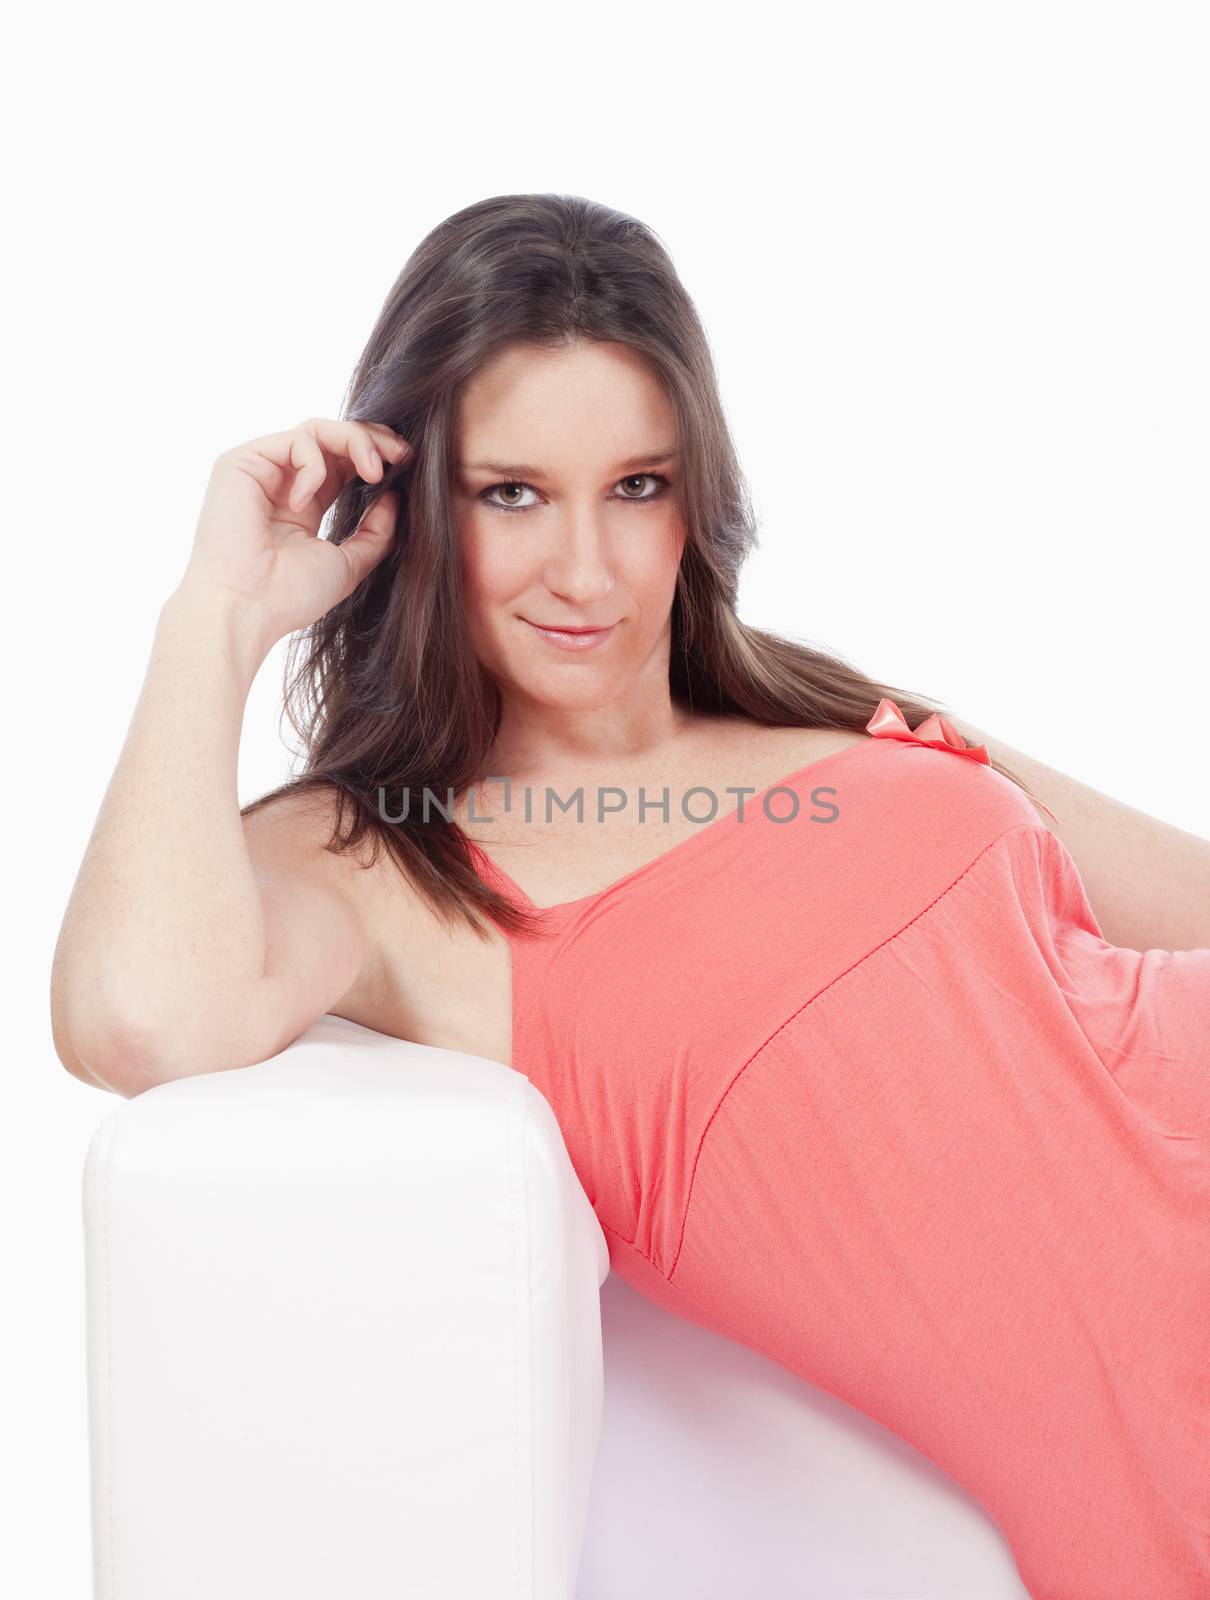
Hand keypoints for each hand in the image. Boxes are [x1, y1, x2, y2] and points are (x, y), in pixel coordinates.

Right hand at [174, 416, 410, 643]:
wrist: (246, 610)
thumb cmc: (288, 596)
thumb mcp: (348, 563)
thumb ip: (375, 532)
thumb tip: (395, 495)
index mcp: (305, 503)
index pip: (344, 462)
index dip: (377, 455)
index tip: (408, 463)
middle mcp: (282, 481)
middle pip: (333, 437)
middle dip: (373, 439)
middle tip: (402, 454)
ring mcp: (261, 469)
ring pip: (317, 429)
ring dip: (355, 442)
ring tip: (374, 472)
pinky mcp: (241, 462)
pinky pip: (295, 441)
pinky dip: (313, 466)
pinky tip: (304, 503)